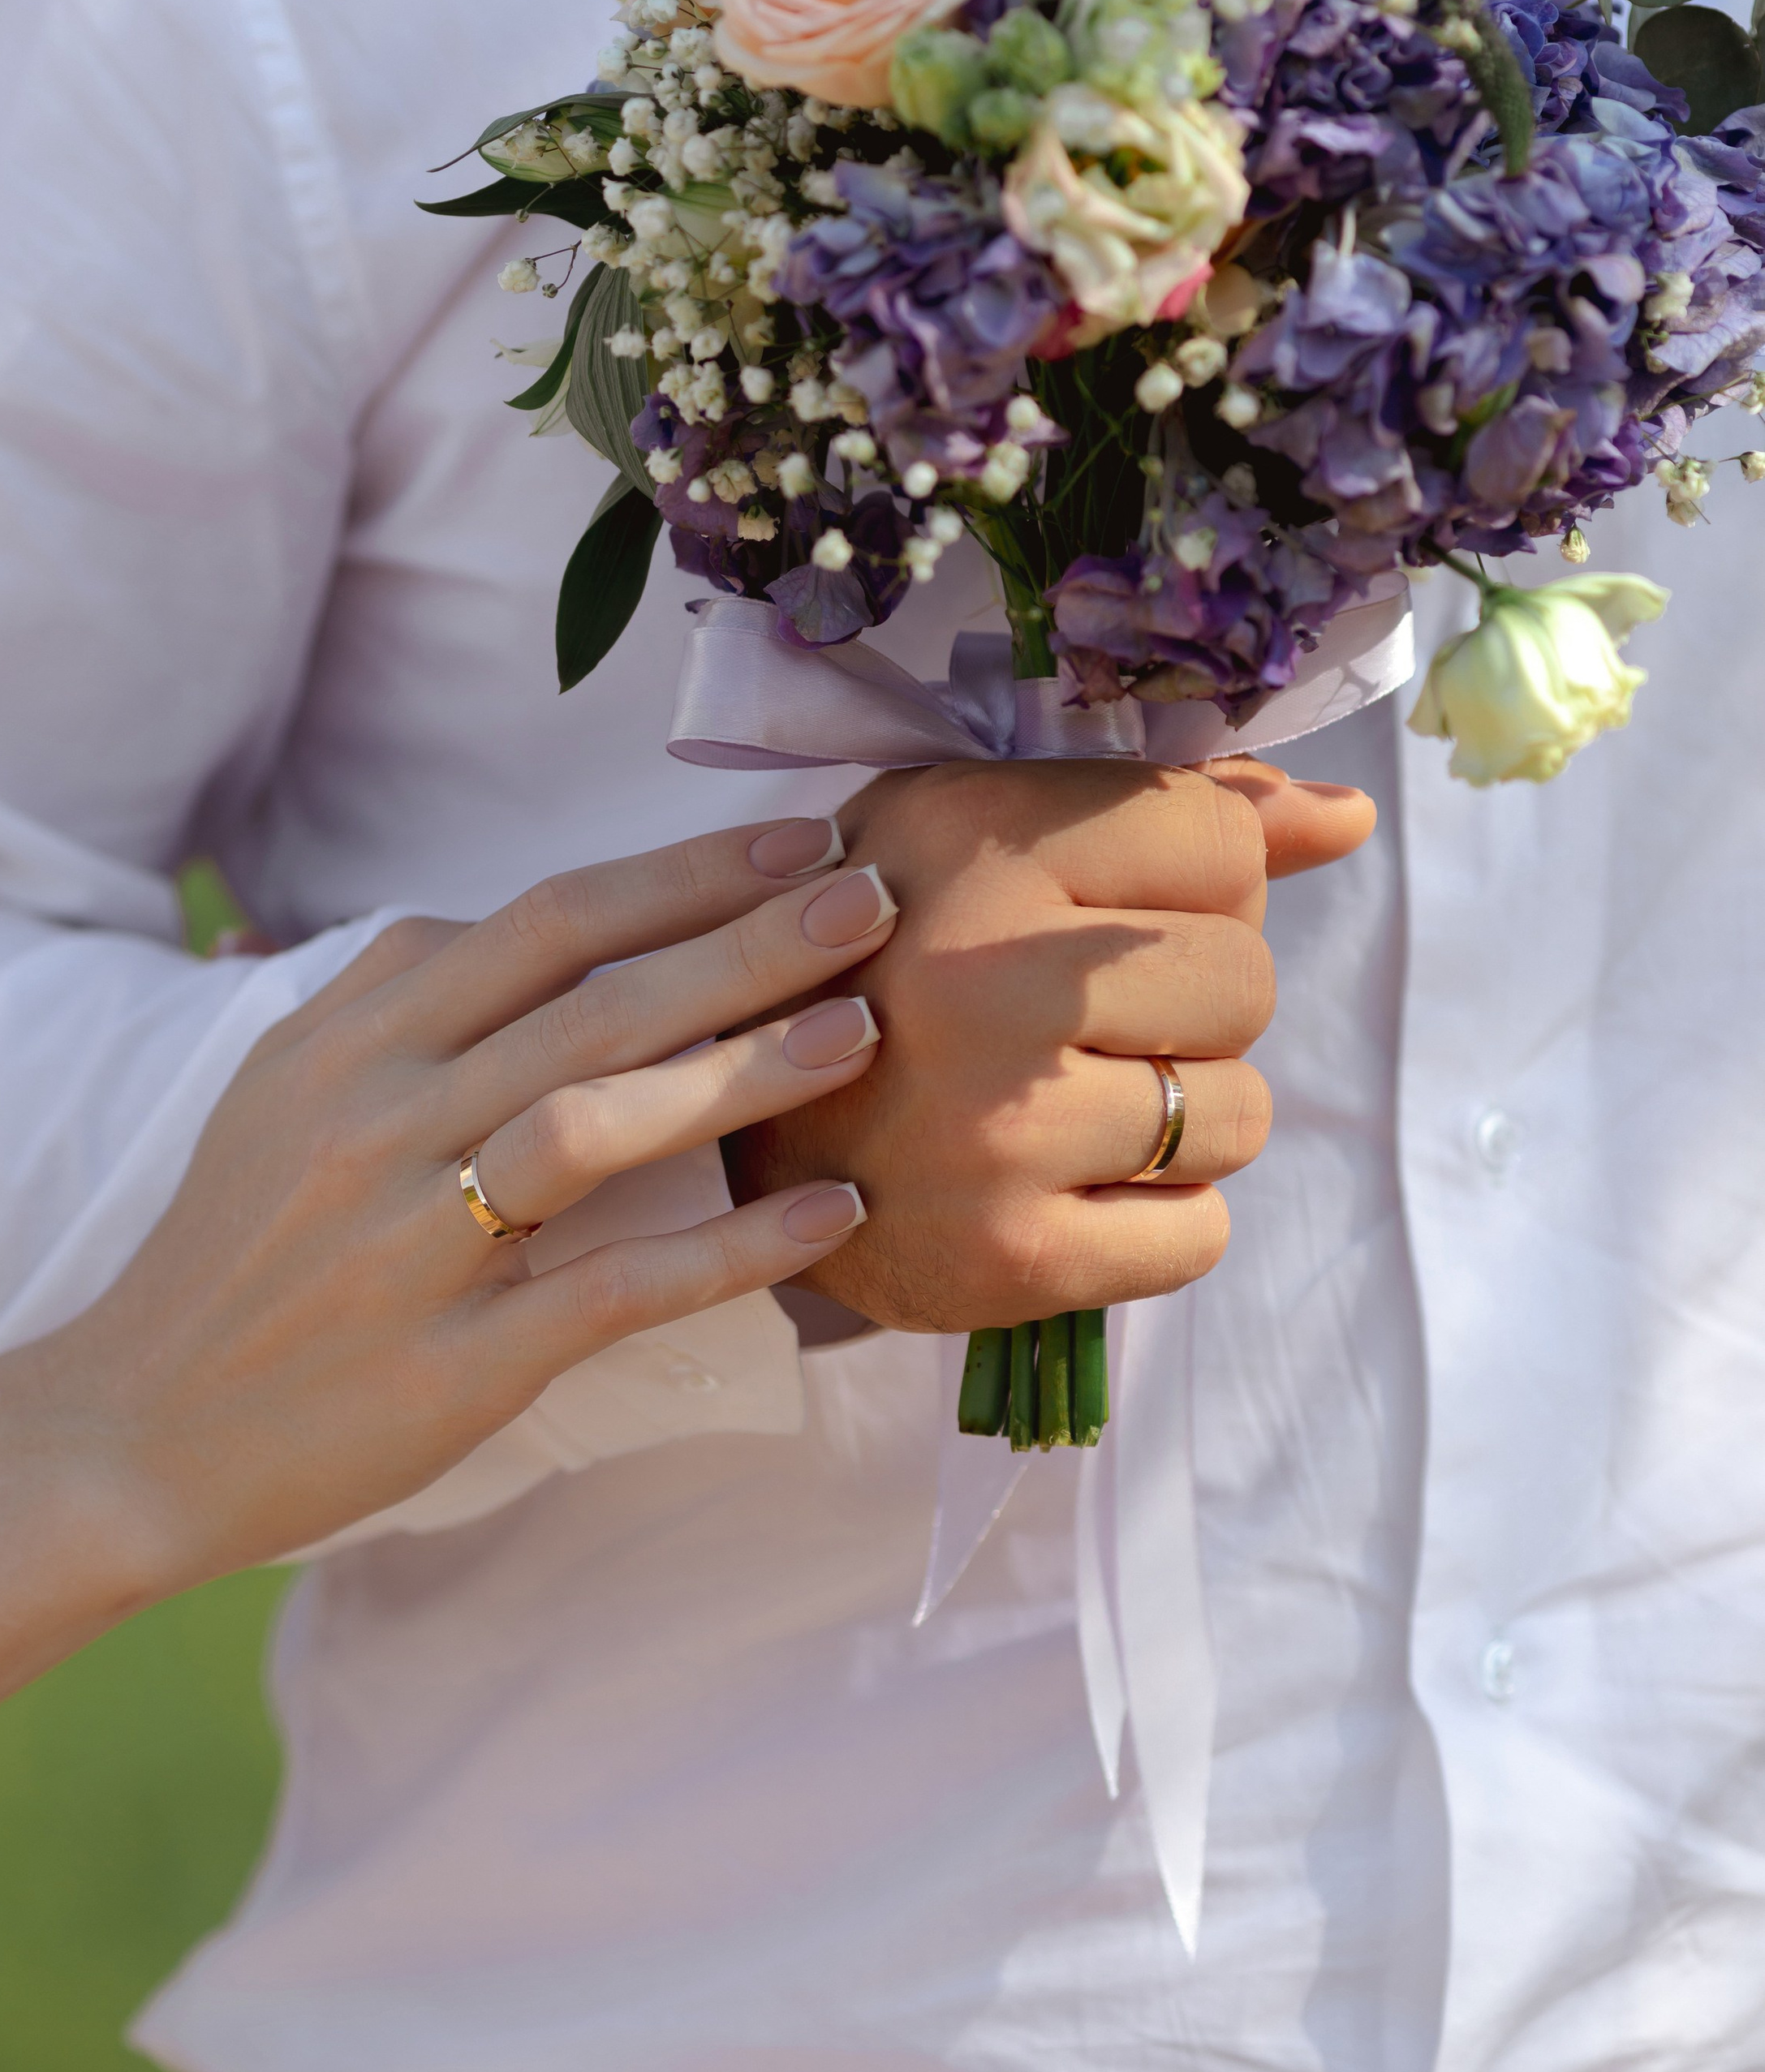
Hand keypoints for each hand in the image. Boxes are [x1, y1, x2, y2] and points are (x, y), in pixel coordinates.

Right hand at [62, 813, 898, 1584]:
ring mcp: (412, 1240)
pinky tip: (828, 1218)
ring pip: (599, 1123)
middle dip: (746, 939)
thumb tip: (492, 918)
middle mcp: (379, 1119)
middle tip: (872, 897)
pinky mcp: (449, 1361)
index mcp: (351, 1041)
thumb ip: (386, 996)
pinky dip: (729, 1249)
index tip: (794, 838)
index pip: (543, 921)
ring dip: (745, 1068)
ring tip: (864, 1031)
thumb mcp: (280, 1091)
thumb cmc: (231, 1256)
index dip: (677, 872)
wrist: (124, 1434)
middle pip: (592, 1000)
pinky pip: (611, 1288)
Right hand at [723, 756, 1374, 1331]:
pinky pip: (1198, 1235)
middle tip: (1086, 1024)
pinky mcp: (1007, 1255)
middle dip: (1194, 1007)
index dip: (1196, 883)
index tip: (1107, 914)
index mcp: (971, 842)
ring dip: (1182, 1116)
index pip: (1222, 841)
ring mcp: (996, 1126)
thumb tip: (1348, 816)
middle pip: (1245, 979)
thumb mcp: (989, 837)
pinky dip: (1159, 1220)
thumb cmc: (883, 961)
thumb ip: (1176, 815)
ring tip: (1072, 1104)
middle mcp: (981, 976)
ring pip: (1237, 1113)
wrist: (723, 1126)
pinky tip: (1071, 1185)